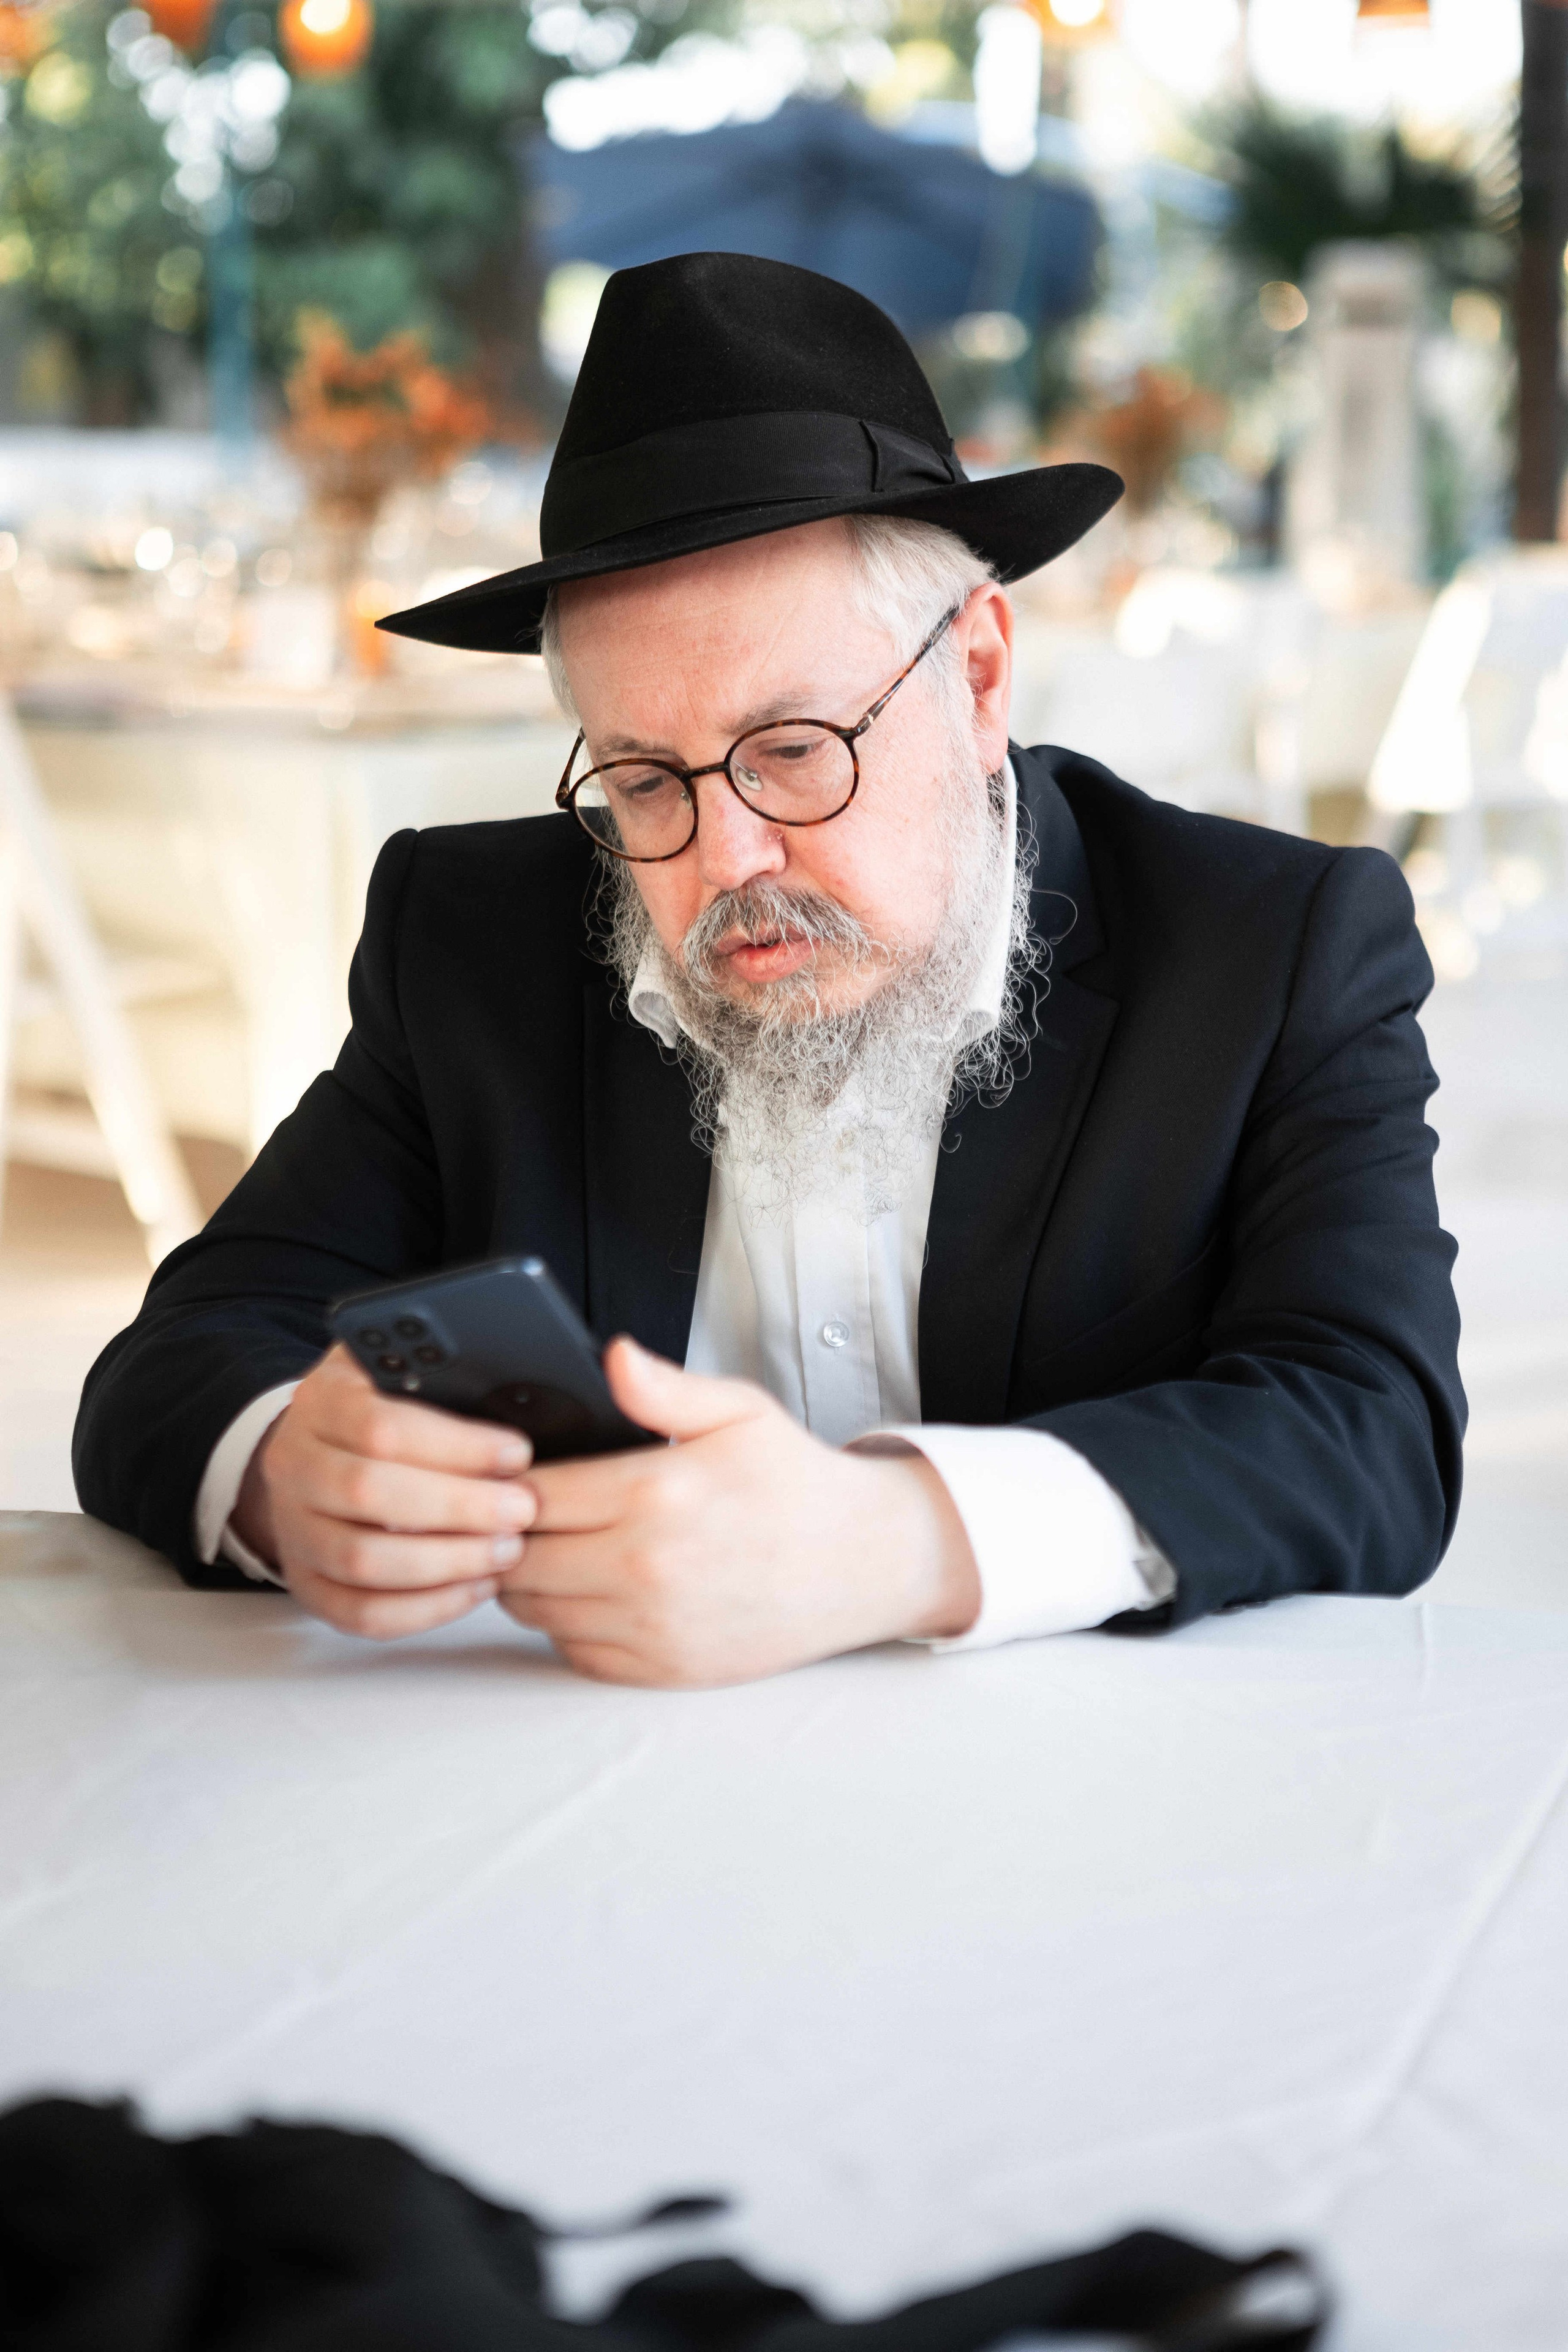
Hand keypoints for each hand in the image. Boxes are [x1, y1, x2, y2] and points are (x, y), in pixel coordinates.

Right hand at [232, 1345, 533, 1637]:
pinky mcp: (307, 1584)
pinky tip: (476, 1586)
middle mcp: (292, 1464)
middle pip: (368, 1493)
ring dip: (448, 1562)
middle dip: (459, 1507)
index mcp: (321, 1400)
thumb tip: (518, 1417)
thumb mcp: (406, 1375)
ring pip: (362, 1561)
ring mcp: (292, 1529)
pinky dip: (427, 1608)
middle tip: (521, 1510)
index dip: (458, 1446)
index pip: (383, 1426)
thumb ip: (448, 1386)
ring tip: (507, 1550)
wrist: (322, 1451)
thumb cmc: (384, 1412)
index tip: (516, 1456)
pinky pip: (362, 1613)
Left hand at [498, 1336, 980, 1686]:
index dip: (511, 1483)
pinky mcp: (662, 1669)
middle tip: (533, 1514)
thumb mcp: (739, 1411)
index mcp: (656, 1493)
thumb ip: (663, 1387)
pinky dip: (569, 1624)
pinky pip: (573, 1651)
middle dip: (513, 1533)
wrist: (861, 1563)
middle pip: (518, 1558)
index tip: (523, 1474)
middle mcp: (645, 1567)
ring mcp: (652, 1626)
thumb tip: (612, 1355)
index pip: (531, 1494)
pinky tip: (596, 1591)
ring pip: (535, 1609)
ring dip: (534, 1579)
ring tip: (562, 1548)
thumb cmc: (796, 1485)